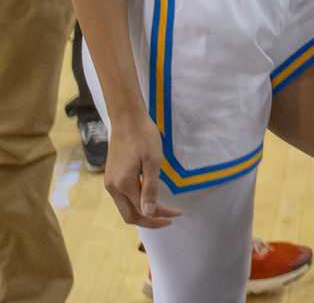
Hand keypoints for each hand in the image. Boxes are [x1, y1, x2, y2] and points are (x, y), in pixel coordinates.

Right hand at [105, 114, 181, 228]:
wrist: (126, 119)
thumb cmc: (143, 137)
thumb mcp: (153, 162)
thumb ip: (150, 189)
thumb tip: (148, 213)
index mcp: (123, 185)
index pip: (141, 212)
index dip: (159, 216)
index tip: (177, 214)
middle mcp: (113, 188)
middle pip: (130, 216)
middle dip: (150, 220)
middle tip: (170, 216)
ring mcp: (110, 183)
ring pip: (125, 207)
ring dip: (143, 211)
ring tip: (162, 208)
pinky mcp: (111, 177)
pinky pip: (123, 198)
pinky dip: (137, 202)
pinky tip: (149, 196)